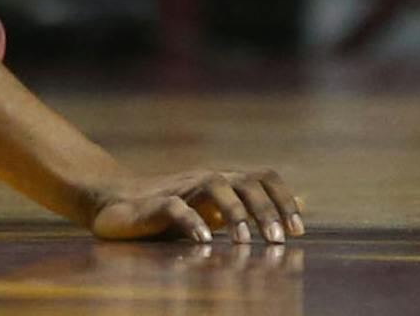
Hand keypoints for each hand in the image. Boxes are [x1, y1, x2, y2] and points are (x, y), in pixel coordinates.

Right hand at [88, 166, 304, 245]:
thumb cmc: (172, 209)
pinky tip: (204, 242)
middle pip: (243, 180)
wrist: (116, 202)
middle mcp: (206, 178)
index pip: (262, 176)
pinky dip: (193, 222)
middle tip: (278, 241)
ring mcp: (181, 188)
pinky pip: (176, 207)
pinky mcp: (155, 203)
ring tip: (245, 242)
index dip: (283, 199)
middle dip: (264, 209)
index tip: (297, 232)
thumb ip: (254, 206)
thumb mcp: (217, 209)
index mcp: (224, 181)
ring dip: (234, 212)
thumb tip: (303, 203)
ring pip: (214, 185)